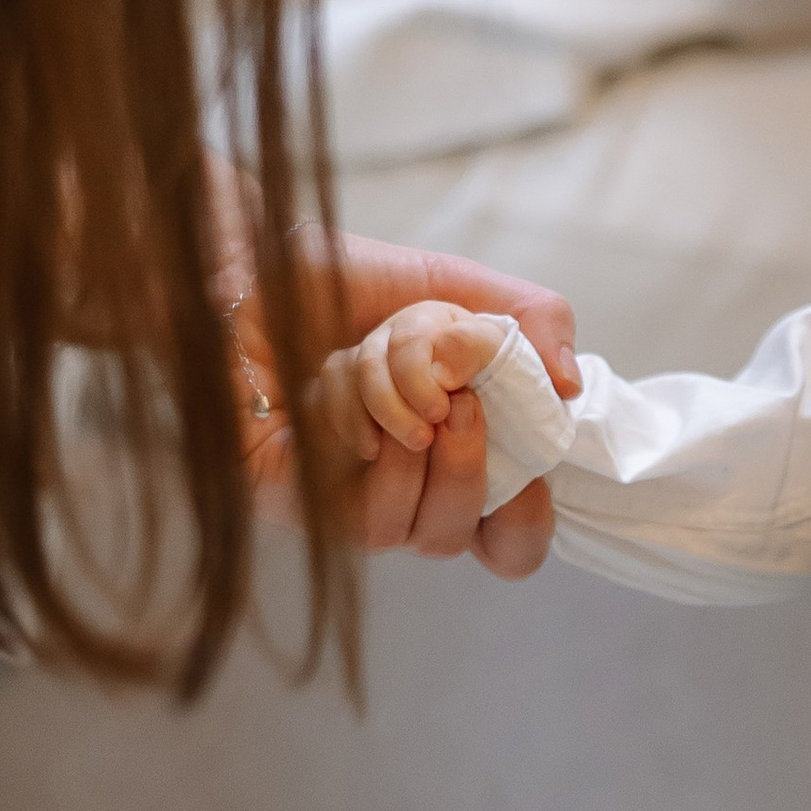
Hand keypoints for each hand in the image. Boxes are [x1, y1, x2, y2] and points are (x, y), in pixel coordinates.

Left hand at [228, 230, 576, 575]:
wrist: (242, 267)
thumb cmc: (341, 284)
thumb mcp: (453, 286)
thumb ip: (529, 320)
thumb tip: (569, 386)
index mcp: (455, 460)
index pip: (512, 544)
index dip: (529, 518)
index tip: (531, 469)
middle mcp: (406, 498)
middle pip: (465, 542)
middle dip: (468, 463)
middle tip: (453, 402)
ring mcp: (350, 511)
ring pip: (412, 527)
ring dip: (401, 424)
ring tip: (367, 363)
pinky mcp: (297, 508)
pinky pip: (353, 506)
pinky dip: (353, 424)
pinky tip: (322, 385)